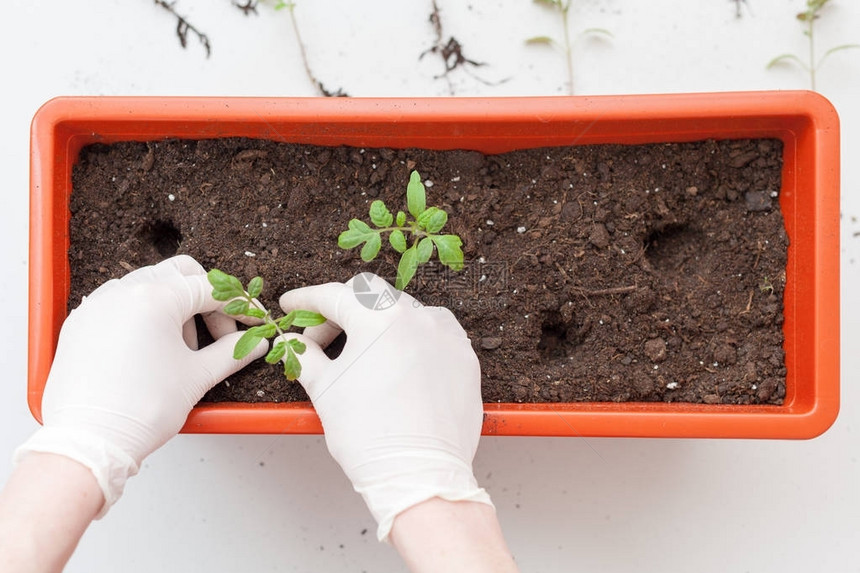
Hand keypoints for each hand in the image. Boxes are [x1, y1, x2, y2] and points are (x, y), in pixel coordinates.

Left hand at [15, 255, 265, 514]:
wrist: (90, 441)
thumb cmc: (142, 409)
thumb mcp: (198, 377)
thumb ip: (232, 352)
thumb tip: (255, 343)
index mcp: (156, 298)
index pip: (209, 289)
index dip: (238, 307)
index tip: (252, 323)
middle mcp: (123, 292)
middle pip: (178, 274)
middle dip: (204, 299)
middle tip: (217, 333)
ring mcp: (97, 305)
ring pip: (146, 285)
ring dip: (173, 307)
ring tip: (181, 347)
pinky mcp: (80, 323)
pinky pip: (118, 303)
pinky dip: (142, 315)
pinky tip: (150, 349)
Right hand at [279, 273, 491, 540]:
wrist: (418, 475)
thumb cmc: (368, 436)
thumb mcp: (325, 390)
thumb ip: (305, 356)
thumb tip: (293, 343)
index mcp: (378, 319)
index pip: (334, 296)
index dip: (306, 299)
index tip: (291, 304)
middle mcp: (416, 318)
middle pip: (371, 296)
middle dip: (341, 310)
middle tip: (321, 337)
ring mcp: (445, 336)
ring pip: (406, 310)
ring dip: (379, 321)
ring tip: (362, 350)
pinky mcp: (464, 358)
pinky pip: (435, 332)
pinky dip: (412, 336)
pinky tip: (399, 357)